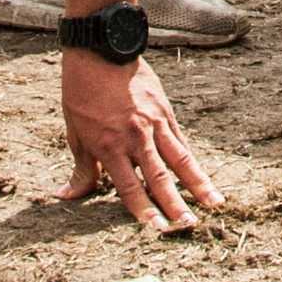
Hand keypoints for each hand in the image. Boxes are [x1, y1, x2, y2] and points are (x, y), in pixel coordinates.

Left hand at [56, 51, 219, 233]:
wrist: (101, 51)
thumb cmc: (82, 93)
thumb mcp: (75, 133)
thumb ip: (81, 169)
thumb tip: (66, 196)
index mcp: (109, 146)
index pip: (129, 187)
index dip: (143, 211)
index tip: (157, 230)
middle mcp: (135, 137)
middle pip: (159, 177)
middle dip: (175, 205)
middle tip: (189, 226)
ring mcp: (153, 123)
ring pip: (180, 159)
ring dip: (198, 184)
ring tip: (214, 204)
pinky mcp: (165, 111)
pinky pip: (181, 140)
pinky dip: (193, 160)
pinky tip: (205, 176)